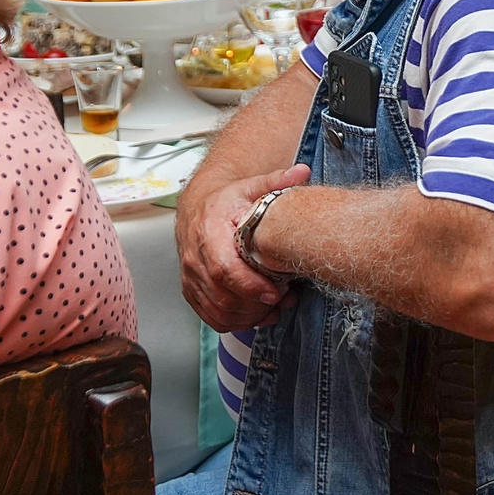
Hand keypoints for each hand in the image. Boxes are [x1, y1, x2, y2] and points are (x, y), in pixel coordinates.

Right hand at [179, 162, 309, 331]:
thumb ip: (275, 181)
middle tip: (281, 301)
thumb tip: (302, 172)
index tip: (274, 293)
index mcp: (209, 233)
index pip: (223, 268)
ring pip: (216, 309)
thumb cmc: (225, 201)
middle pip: (221, 295)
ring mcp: (191, 277)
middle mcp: (194, 258)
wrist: (197, 208)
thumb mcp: (249, 187)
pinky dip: (234, 322)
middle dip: (254, 305)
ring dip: (247, 317)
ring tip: (273, 310)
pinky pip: (209, 316)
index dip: (249, 285)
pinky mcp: (192, 290)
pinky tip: (256, 317)